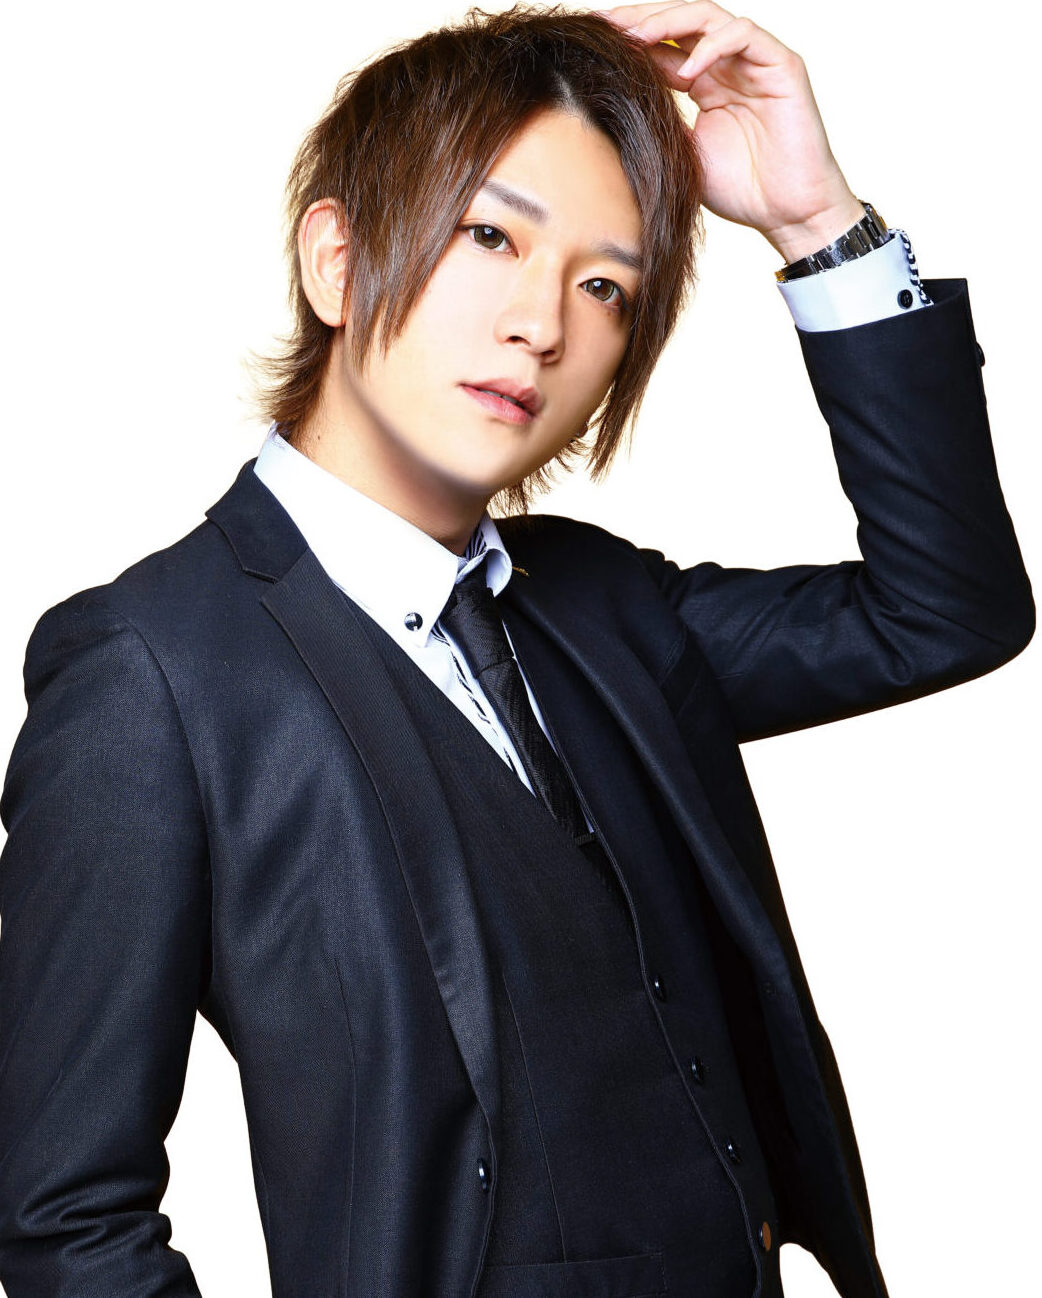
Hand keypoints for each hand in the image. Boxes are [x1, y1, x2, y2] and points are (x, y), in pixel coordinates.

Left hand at [595, 2, 865, 261]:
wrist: (787, 213)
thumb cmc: (742, 190)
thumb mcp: (684, 154)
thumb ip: (660, 122)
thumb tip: (616, 105)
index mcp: (704, 82)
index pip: (662, 45)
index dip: (630, 39)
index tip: (594, 42)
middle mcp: (727, 64)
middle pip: (680, 20)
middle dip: (641, 18)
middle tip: (607, 25)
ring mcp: (755, 62)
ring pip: (709, 17)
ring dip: (670, 20)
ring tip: (638, 36)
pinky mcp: (782, 66)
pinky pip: (744, 36)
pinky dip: (714, 45)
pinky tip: (688, 69)